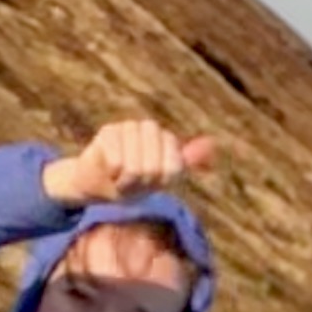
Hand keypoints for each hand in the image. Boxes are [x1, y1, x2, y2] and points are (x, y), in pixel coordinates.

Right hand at [43, 118, 216, 205]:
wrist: (97, 184)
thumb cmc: (132, 182)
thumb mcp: (162, 178)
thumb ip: (186, 161)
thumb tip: (213, 144)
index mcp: (167, 140)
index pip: (172, 168)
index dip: (158, 183)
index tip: (150, 183)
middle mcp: (150, 128)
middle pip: (153, 168)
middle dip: (141, 183)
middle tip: (132, 182)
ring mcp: (128, 127)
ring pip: (135, 166)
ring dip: (126, 181)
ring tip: (120, 177)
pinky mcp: (109, 132)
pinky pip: (117, 163)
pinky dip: (113, 176)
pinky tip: (108, 171)